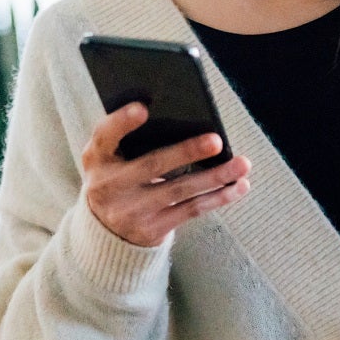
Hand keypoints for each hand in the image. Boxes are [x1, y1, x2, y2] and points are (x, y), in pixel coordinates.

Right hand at [82, 102, 251, 246]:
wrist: (106, 231)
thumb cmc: (118, 178)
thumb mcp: (111, 159)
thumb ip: (131, 139)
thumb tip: (184, 118)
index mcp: (96, 159)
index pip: (105, 136)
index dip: (122, 122)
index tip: (143, 108)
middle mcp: (109, 186)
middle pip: (153, 165)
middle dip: (187, 152)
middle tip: (216, 140)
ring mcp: (131, 211)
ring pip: (180, 190)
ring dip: (216, 176)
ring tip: (242, 164)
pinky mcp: (152, 230)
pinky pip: (191, 210)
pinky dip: (219, 197)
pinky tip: (239, 186)